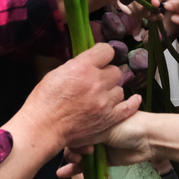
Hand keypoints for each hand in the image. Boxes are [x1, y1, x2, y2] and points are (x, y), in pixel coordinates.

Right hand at [20, 44, 141, 150]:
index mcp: (82, 67)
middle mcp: (96, 82)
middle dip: (106, 75)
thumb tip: (87, 62)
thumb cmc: (44, 101)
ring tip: (101, 97)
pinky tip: (134, 99)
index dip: (102, 54)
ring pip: (120, 89)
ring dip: (111, 91)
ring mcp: (104, 102)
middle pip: (115, 71)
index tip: (100, 59)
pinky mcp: (108, 118)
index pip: (106, 51)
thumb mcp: (56, 73)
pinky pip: (128, 107)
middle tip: (96, 82)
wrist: (43, 127)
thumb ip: (76, 66)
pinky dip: (132, 103)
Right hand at [57, 110, 163, 178]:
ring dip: (72, 160)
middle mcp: (93, 132)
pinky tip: (64, 173)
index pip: (74, 129)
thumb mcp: (104, 127)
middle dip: (71, 150)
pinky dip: (76, 170)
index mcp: (93, 119)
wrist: (149, 139)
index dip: (70, 138)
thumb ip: (86, 135)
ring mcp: (98, 147)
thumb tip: (68, 143)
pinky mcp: (104, 161)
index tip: (76, 145)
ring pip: (79, 155)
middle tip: (77, 156)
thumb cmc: (127, 126)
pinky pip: (87, 166)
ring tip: (70, 166)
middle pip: (74, 143)